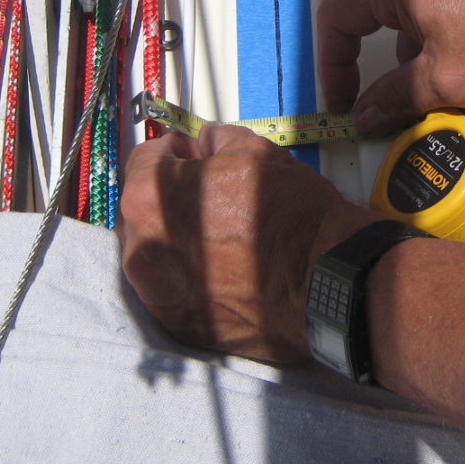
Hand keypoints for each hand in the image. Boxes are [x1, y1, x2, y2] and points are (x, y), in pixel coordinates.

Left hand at [118, 124, 378, 361]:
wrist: (324, 281)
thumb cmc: (290, 211)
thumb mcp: (254, 149)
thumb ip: (215, 141)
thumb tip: (205, 147)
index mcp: (149, 197)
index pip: (144, 160)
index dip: (175, 153)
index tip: (197, 158)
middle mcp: (139, 248)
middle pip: (144, 209)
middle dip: (172, 197)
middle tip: (213, 198)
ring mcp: (154, 292)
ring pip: (156, 250)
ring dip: (178, 237)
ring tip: (221, 237)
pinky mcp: (177, 322)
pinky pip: (172, 287)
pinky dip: (190, 275)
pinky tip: (226, 269)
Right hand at [316, 0, 464, 140]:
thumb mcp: (446, 80)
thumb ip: (395, 98)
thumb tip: (367, 111)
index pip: (340, 18)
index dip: (335, 67)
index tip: (347, 103)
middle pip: (397, 37)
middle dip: (414, 90)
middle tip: (417, 123)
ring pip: (439, 42)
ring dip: (456, 89)